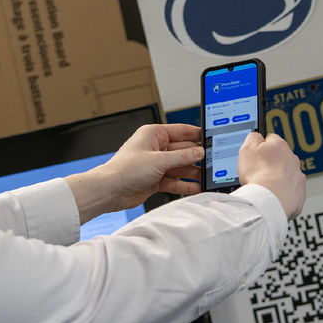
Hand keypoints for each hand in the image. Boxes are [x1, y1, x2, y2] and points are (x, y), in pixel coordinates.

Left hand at [65, 124, 203, 220]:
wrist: (109, 190)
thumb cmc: (125, 169)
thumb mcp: (158, 160)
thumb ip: (182, 156)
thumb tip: (199, 152)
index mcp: (153, 134)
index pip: (181, 131)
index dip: (197, 135)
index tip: (211, 139)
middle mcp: (155, 148)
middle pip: (183, 150)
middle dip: (197, 158)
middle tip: (212, 163)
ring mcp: (156, 164)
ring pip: (180, 166)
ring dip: (192, 173)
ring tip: (207, 178)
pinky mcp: (156, 179)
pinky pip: (175, 180)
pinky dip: (185, 184)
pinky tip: (196, 187)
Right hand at [238, 132, 305, 218]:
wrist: (270, 200)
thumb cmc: (258, 175)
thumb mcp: (247, 149)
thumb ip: (252, 137)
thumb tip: (256, 135)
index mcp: (279, 146)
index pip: (271, 139)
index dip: (261, 147)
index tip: (255, 154)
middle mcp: (292, 159)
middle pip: (280, 157)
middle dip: (270, 164)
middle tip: (257, 172)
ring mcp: (298, 176)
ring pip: (286, 174)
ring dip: (277, 179)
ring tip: (265, 187)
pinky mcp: (300, 192)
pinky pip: (291, 190)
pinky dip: (283, 193)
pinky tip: (273, 196)